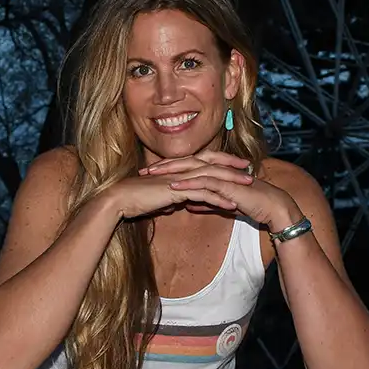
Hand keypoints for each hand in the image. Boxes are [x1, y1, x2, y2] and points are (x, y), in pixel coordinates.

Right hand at [108, 159, 248, 219]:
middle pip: (212, 165)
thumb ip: (166, 201)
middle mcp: (180, 171)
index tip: (234, 166)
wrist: (119, 200)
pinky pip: (203, 194)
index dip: (219, 162)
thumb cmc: (134, 200)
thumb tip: (172, 206)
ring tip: (248, 187)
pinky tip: (232, 206)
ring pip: (211, 178)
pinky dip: (219, 200)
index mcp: (176, 171)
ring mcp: (179, 180)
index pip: (202, 163)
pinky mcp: (177, 191)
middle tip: (250, 169)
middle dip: (232, 167)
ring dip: (232, 182)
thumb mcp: (155, 200)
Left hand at [141, 150, 299, 229]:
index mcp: (214, 172)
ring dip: (170, 172)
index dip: (167, 169)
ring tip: (152, 176)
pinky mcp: (227, 184)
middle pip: (185, 164)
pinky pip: (204, 182)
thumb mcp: (221, 204)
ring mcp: (221, 175)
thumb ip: (205, 202)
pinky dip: (187, 183)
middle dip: (162, 167)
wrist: (271, 208)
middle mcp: (216, 169)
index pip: (186, 167)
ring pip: (191, 169)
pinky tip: (173, 186)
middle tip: (143, 171)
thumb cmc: (250, 205)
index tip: (148, 175)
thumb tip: (188, 205)